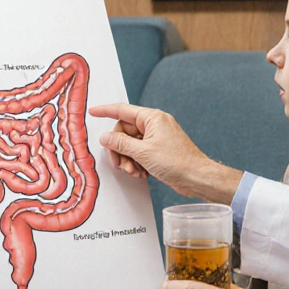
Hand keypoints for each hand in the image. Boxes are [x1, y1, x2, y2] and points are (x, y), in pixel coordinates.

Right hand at [88, 103, 241, 203]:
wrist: (196, 177)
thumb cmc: (177, 162)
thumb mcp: (143, 152)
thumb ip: (120, 143)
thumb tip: (105, 137)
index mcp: (152, 118)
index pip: (123, 110)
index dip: (106, 111)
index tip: (93, 111)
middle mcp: (154, 125)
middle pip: (124, 132)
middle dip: (120, 149)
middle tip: (120, 163)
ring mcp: (157, 138)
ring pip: (130, 145)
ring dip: (128, 160)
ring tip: (134, 171)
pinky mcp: (158, 151)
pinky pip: (139, 154)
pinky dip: (136, 163)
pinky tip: (141, 173)